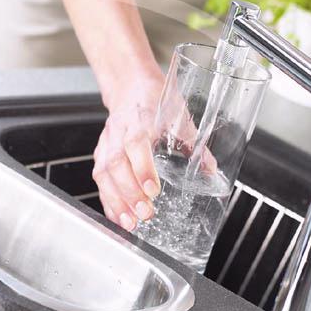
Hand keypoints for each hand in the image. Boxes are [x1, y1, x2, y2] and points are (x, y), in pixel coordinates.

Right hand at [93, 76, 216, 230]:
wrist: (129, 87)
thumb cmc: (153, 99)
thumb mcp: (178, 115)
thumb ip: (194, 144)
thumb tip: (211, 171)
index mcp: (140, 120)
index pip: (135, 145)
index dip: (142, 168)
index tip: (154, 190)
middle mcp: (118, 133)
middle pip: (116, 165)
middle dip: (130, 193)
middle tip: (145, 213)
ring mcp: (106, 144)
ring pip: (103, 175)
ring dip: (116, 201)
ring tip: (130, 223)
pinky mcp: (100, 154)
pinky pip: (99, 180)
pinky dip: (107, 201)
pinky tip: (117, 217)